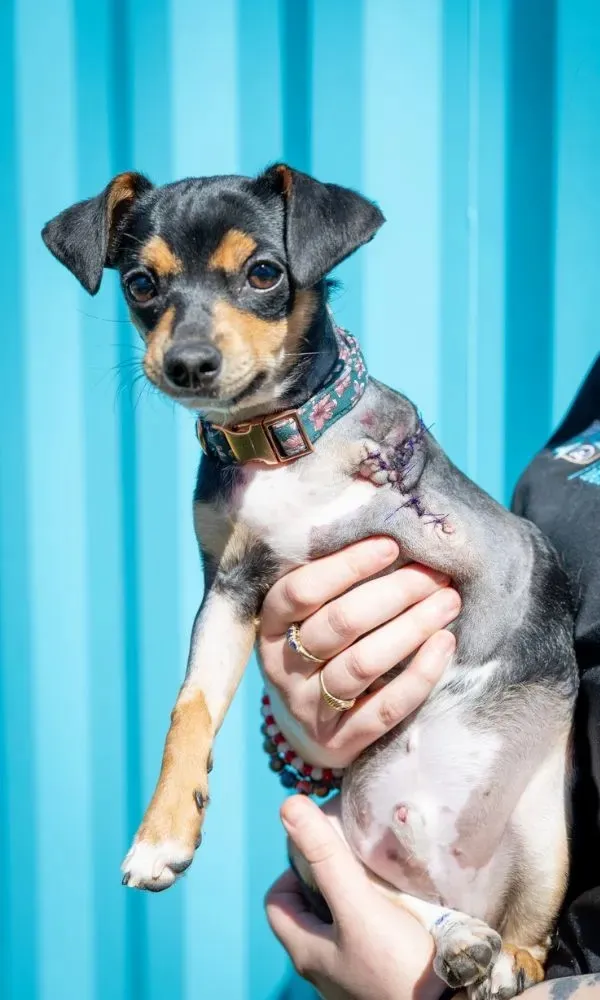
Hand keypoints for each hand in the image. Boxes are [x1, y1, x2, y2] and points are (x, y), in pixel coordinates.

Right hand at [258, 538, 459, 766]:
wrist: (309, 729)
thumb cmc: (322, 651)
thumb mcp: (312, 615)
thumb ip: (337, 582)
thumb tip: (392, 534)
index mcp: (272, 626)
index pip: (302, 590)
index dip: (346, 566)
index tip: (391, 544)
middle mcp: (284, 668)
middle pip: (339, 624)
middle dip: (394, 592)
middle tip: (434, 574)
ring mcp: (309, 707)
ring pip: (362, 664)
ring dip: (412, 628)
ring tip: (448, 602)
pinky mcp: (340, 741)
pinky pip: (385, 708)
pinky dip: (419, 674)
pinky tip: (445, 644)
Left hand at [266, 795, 443, 999]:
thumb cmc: (397, 965)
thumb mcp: (357, 905)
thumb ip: (326, 857)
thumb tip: (289, 806)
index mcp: (304, 950)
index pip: (278, 900)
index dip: (293, 869)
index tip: (324, 849)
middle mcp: (323, 966)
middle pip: (312, 909)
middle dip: (330, 877)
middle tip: (357, 856)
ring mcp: (352, 974)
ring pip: (342, 922)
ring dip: (357, 895)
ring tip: (382, 874)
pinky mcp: (382, 976)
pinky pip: (370, 937)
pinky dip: (380, 915)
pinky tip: (403, 904)